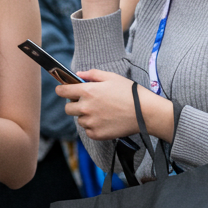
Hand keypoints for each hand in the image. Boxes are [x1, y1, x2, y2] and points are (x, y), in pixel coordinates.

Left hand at [55, 69, 173, 142]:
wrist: (145, 113)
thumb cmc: (130, 93)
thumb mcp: (111, 77)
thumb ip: (92, 74)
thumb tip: (78, 74)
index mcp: (87, 91)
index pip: (62, 91)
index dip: (62, 90)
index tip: (63, 91)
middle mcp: (85, 107)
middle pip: (68, 108)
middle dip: (74, 104)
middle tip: (88, 102)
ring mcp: (90, 122)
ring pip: (79, 120)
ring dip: (86, 116)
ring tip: (102, 112)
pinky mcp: (96, 134)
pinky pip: (88, 130)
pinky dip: (93, 127)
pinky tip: (105, 121)